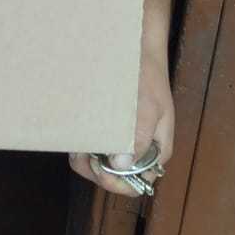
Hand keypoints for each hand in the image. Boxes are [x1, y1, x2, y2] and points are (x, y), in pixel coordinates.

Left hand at [69, 40, 173, 197]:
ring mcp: (122, 141)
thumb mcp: (149, 106)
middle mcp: (139, 151)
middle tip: (86, 155)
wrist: (136, 52)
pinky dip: (83, 148)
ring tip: (80, 145)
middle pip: (117, 179)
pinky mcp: (108, 130)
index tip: (103, 167)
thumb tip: (122, 165)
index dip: (119, 183)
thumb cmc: (147, 78)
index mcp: (156, 151)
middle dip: (98, 173)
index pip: (139, 183)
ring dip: (87, 162)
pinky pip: (93, 150)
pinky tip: (78, 135)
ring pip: (102, 167)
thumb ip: (140, 138)